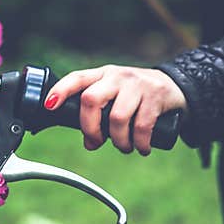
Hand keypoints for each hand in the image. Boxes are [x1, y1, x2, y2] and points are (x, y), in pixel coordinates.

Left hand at [45, 65, 186, 155]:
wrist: (174, 85)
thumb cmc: (135, 95)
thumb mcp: (114, 96)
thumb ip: (99, 116)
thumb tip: (89, 143)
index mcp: (102, 75)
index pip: (77, 78)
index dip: (60, 90)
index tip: (49, 105)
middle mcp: (116, 76)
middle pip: (91, 99)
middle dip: (89, 127)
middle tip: (96, 141)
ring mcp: (136, 85)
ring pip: (117, 117)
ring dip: (118, 140)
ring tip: (124, 147)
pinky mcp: (155, 96)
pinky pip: (142, 126)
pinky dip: (139, 143)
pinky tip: (141, 148)